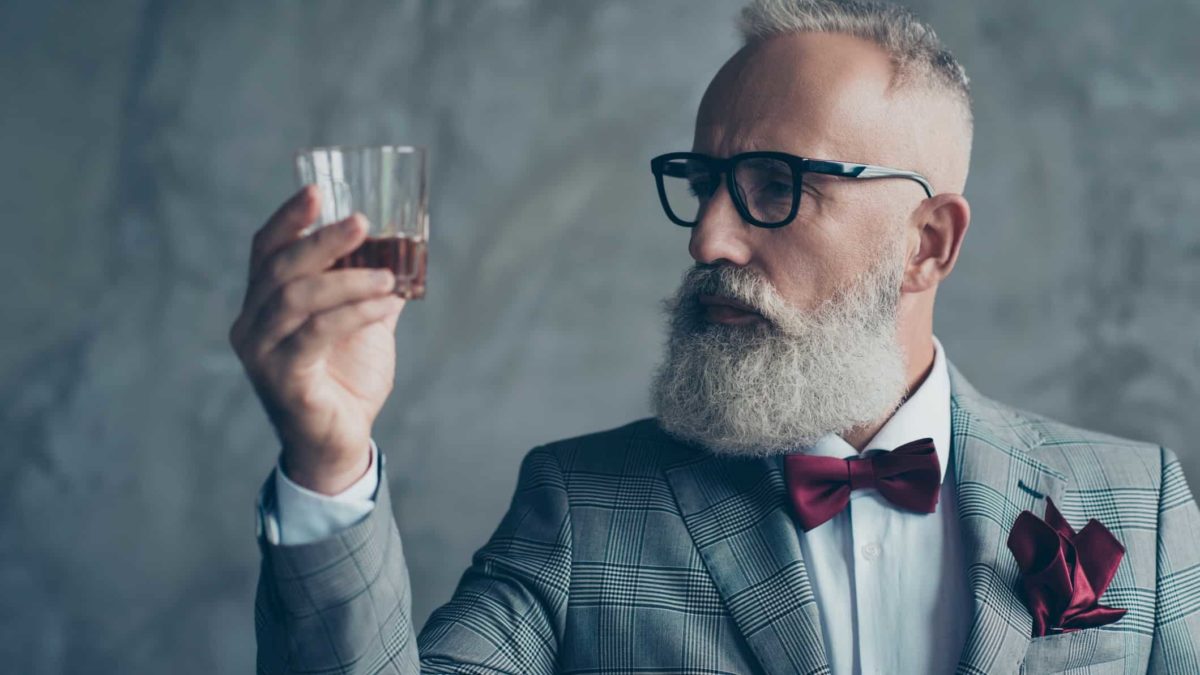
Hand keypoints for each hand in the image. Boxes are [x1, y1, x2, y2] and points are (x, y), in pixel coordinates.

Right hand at [229, 186, 404, 493]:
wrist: (339, 443)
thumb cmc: (346, 380)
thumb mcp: (363, 323)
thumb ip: (372, 287)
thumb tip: (404, 249)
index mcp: (264, 305)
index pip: (266, 251)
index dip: (288, 219)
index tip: (317, 190)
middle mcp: (252, 325)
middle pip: (279, 268)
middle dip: (321, 240)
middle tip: (361, 222)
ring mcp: (261, 354)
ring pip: (295, 299)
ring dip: (345, 280)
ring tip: (386, 275)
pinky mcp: (282, 379)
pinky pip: (315, 334)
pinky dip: (352, 313)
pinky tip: (382, 303)